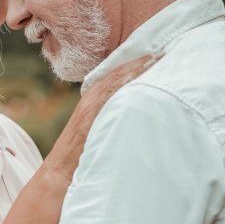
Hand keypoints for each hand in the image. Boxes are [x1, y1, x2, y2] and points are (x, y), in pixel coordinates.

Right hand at [43, 52, 163, 182]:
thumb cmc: (82, 156)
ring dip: (136, 67)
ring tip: (157, 57)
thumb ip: (112, 117)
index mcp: (93, 100)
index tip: (156, 55)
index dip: (136, 63)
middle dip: (140, 60)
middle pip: (117, 72)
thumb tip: (135, 113)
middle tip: (163, 51)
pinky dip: (123, 81)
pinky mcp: (90, 114)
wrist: (61, 172)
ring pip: (115, 79)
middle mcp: (91, 98)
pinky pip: (108, 93)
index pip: (116, 75)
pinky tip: (139, 74)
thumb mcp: (99, 129)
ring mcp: (90, 106)